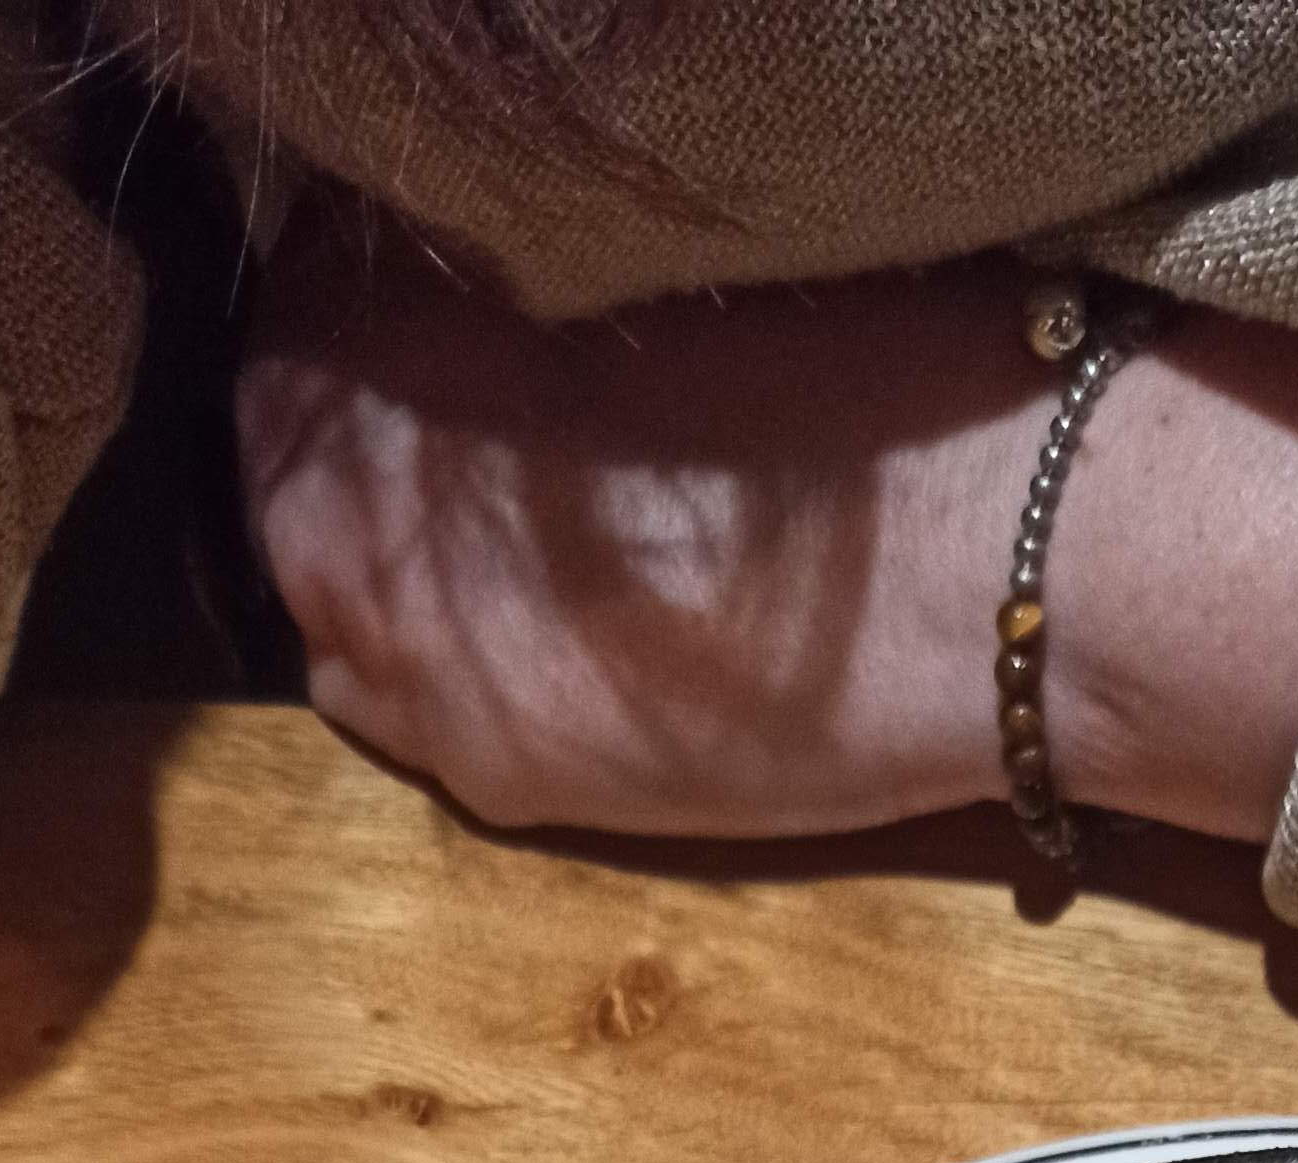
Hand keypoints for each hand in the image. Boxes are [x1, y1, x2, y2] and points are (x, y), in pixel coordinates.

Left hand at [237, 229, 1297, 847]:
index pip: (300, 308)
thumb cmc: (859, 360)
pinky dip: (459, 660)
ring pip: (338, 600)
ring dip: (404, 564)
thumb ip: (506, 269)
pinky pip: (411, 706)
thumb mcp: (640, 252)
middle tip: (499, 429)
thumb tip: (448, 279)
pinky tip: (569, 629)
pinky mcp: (494, 774)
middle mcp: (341, 507)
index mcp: (362, 333)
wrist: (1004, 559)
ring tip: (534, 535)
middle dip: (375, 445)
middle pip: (294, 466)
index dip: (386, 311)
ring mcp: (406, 660)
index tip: (469, 310)